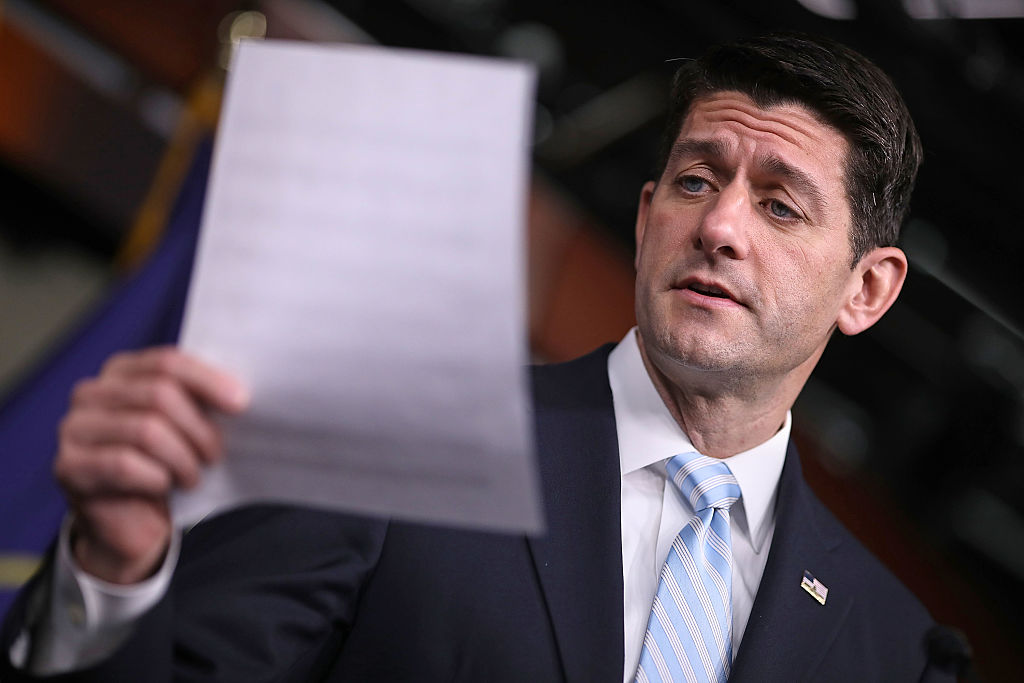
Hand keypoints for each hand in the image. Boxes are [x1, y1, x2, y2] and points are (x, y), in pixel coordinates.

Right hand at [54, 347, 247, 583]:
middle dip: (197, 428)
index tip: (240, 403)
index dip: (206, 380)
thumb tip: (238, 395)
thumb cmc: (164, 465)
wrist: (131, 523)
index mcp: (121, 372)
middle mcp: (90, 393)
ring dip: (181, 458)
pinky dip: (156, 477)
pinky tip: (164, 486)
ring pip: (146, 430)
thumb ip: (201, 402)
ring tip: (193, 476)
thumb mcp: (185, 426)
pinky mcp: (68, 466)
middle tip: (215, 456)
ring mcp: (73, 428)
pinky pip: (124, 464)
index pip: (166, 362)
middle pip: (159, 395)